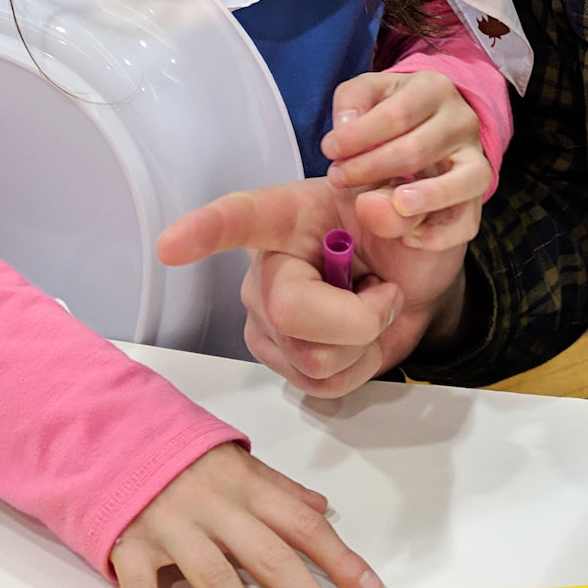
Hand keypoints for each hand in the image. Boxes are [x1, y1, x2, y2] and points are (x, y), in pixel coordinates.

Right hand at [110, 441, 382, 587]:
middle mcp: (215, 508)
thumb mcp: (239, 462)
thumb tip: (321, 508)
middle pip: (269, 556)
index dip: (339, 558)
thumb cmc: (187, 458)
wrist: (115, 436)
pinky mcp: (131, 545)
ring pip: (214, 578)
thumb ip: (279, 488)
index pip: (302, 526)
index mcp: (247, 487)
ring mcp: (172, 527)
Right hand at [159, 179, 467, 398]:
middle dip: (358, 316)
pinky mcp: (277, 357)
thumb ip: (404, 204)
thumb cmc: (401, 236)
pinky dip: (360, 367)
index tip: (171, 246)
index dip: (204, 232)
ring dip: (365, 342)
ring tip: (370, 306)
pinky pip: (320, 384)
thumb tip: (378, 207)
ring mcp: (265, 317)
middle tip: (386, 292)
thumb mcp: (416, 209)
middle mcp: (264, 267)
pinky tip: (360, 337)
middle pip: (289, 312)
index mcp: (290, 214)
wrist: (413, 280)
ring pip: (312, 358)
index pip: (240, 219)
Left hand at [321, 69, 489, 251]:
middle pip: (419, 149)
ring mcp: (476, 158)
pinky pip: (468, 220)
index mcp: (434, 88)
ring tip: (397, 205)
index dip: (358, 135)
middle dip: (372, 168)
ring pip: (465, 180)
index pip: (397, 113)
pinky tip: (409, 236)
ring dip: (429, 196)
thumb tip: (345, 127)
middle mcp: (462, 121)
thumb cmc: (391, 110)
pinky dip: (442, 233)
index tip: (329, 150)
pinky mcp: (476, 195)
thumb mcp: (369, 93)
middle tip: (337, 178)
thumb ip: (352, 102)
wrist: (428, 124)